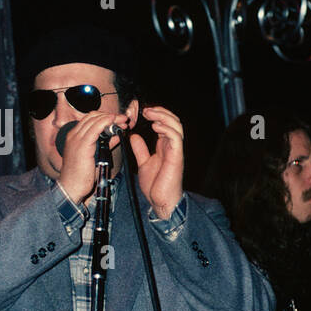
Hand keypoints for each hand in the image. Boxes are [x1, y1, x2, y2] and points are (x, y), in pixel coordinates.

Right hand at [56, 111, 129, 204]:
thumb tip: (116, 135)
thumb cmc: (81, 176)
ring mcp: (76, 139)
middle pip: (92, 116)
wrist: (71, 188)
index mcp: (74, 137)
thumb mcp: (95, 156)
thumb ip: (105, 144)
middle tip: (123, 119)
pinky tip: (114, 121)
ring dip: (111, 118)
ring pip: (94, 120)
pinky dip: (105, 122)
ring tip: (122, 121)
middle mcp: (73, 135)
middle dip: (109, 115)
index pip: (89, 119)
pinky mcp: (82, 145)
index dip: (105, 117)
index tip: (118, 120)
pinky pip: (95, 128)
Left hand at [129, 106, 183, 220]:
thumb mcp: (143, 163)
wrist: (160, 201)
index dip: (156, 114)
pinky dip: (166, 129)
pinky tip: (155, 127)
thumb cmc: (155, 184)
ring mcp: (175, 150)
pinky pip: (176, 138)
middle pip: (173, 121)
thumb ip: (140, 149)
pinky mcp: (177, 157)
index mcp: (165, 146)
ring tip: (150, 114)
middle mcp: (172, 146)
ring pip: (177, 126)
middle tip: (146, 109)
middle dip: (160, 112)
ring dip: (163, 117)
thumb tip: (133, 136)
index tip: (141, 111)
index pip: (165, 123)